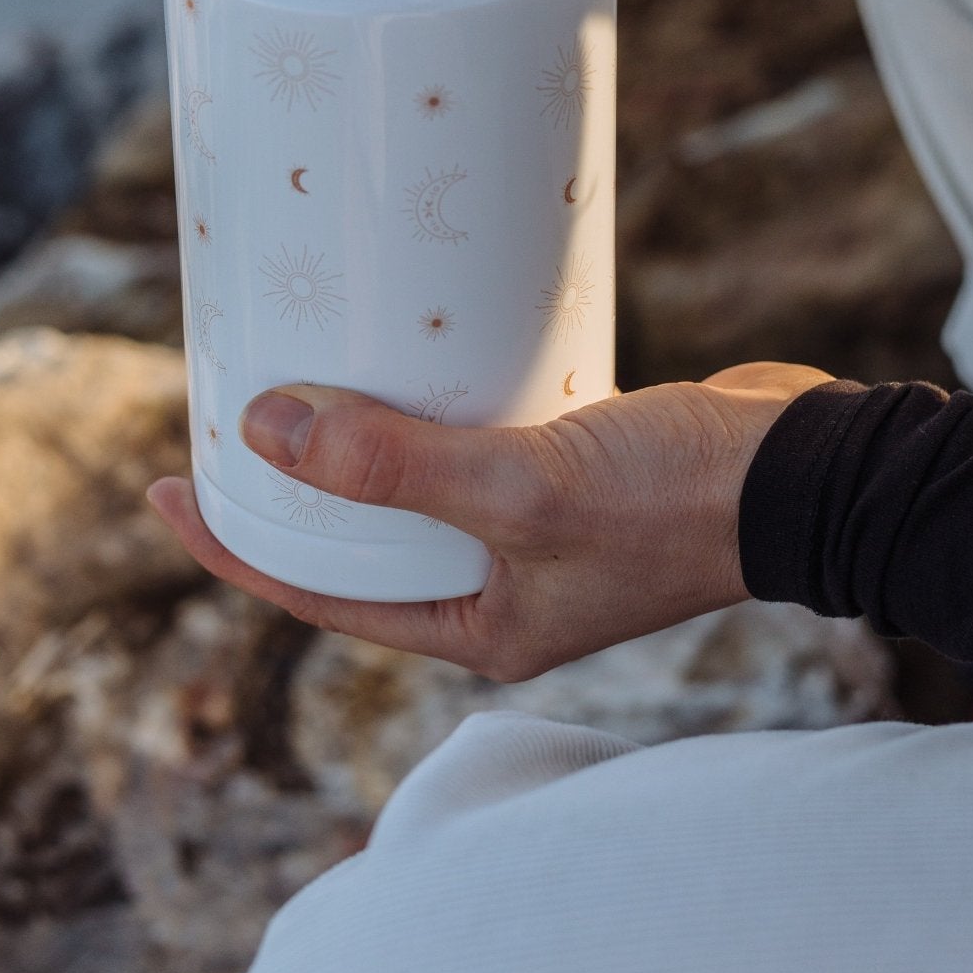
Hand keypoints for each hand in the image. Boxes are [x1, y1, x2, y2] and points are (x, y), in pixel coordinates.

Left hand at [145, 361, 829, 679]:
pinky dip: (433, 400)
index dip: (233, 542)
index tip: (166, 486)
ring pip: (415, 481)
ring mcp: (536, 527)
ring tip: (298, 367)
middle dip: (290, 483)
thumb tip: (264, 434)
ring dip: (361, 434)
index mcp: (478, 627)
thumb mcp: (518, 490)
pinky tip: (407, 344)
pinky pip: (472, 436)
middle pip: (361, 536)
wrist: (807, 471)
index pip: (319, 592)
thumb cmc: (672, 502)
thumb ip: (394, 468)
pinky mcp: (569, 466)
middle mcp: (500, 588)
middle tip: (225, 410)